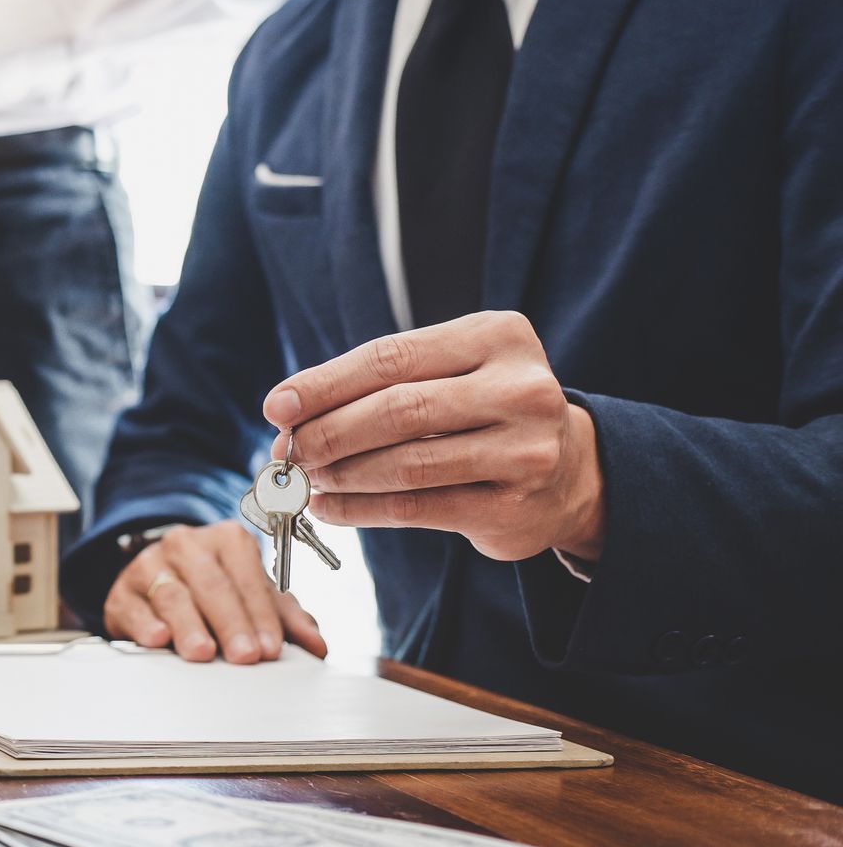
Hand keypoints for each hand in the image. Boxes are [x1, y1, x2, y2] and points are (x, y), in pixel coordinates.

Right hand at [103, 522, 327, 663]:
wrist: (157, 579)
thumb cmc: (213, 589)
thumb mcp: (252, 595)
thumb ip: (286, 618)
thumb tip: (316, 646)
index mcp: (225, 540)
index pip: (246, 575)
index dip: (260, 613)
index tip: (270, 647)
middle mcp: (186, 545)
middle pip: (211, 584)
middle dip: (231, 622)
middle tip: (245, 656)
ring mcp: (150, 566)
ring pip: (172, 593)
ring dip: (189, 625)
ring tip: (203, 652)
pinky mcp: (122, 592)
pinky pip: (134, 607)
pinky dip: (146, 624)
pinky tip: (158, 639)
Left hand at [265, 311, 605, 563]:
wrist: (569, 473)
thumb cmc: (483, 412)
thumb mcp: (446, 375)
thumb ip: (377, 384)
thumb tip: (287, 412)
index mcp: (497, 336)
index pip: (390, 358)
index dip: (324, 384)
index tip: (277, 407)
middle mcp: (520, 388)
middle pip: (395, 410)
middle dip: (326, 433)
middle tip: (285, 451)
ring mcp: (524, 449)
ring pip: (404, 464)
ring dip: (339, 475)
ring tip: (303, 480)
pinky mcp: (513, 505)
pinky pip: (415, 508)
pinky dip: (359, 510)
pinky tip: (328, 507)